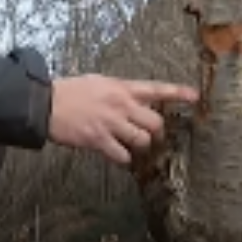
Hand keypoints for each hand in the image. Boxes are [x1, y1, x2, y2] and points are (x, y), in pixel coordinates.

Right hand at [48, 75, 197, 165]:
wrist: (46, 104)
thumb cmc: (69, 92)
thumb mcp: (98, 82)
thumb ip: (119, 91)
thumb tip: (132, 100)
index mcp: (121, 87)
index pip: (156, 89)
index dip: (178, 93)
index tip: (195, 97)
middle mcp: (120, 105)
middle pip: (155, 122)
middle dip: (155, 131)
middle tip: (148, 134)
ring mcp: (111, 123)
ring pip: (142, 140)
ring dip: (138, 145)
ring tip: (128, 143)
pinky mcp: (99, 140)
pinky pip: (122, 156)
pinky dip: (122, 158)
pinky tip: (116, 154)